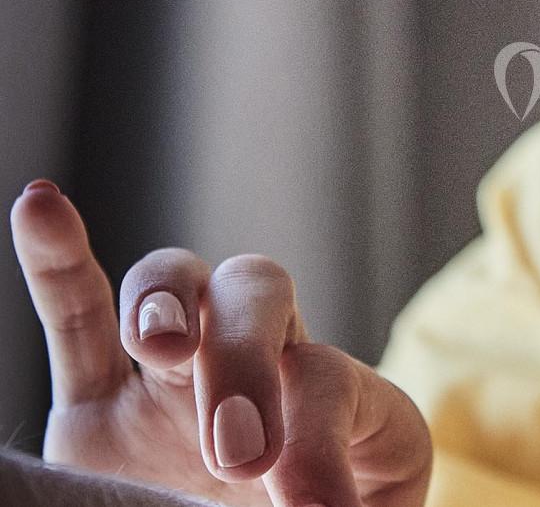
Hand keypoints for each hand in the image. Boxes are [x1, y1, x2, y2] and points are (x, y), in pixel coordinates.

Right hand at [9, 180, 431, 506]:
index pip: (330, 377)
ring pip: (175, 286)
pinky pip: (77, 317)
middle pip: (260, 295)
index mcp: (349, 407)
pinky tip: (41, 206)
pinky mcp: (101, 403)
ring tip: (165, 344)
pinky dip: (58, 263)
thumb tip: (331, 506)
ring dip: (166, 301)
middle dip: (246, 359)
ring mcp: (181, 378)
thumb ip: (355, 505)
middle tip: (240, 453)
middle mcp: (270, 367)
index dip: (323, 439)